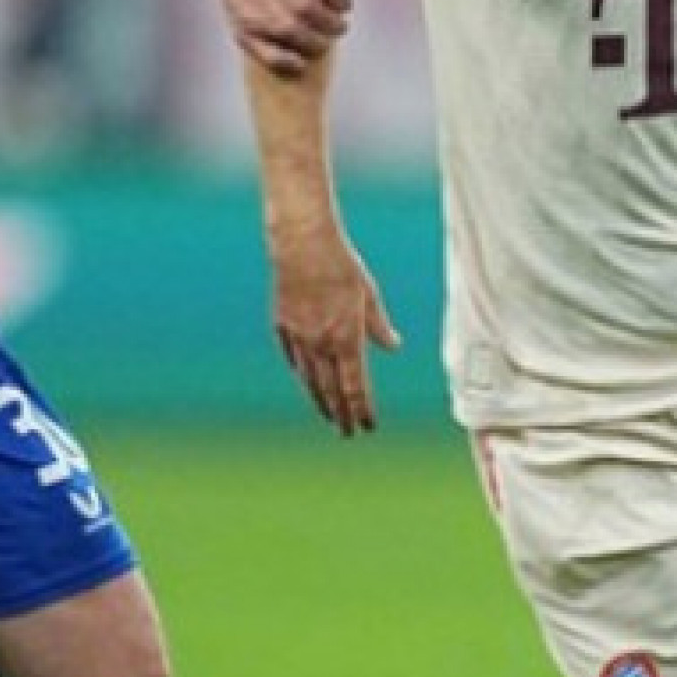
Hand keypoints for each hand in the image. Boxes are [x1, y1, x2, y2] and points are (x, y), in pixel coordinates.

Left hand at [204, 0, 349, 76]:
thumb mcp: (245, 34)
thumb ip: (273, 57)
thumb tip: (301, 67)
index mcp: (287, 26)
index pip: (322, 45)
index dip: (320, 43)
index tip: (316, 37)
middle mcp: (303, 5)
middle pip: (338, 26)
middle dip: (333, 26)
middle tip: (324, 20)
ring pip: (345, 2)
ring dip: (338, 4)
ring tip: (325, 1)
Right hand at [272, 232, 399, 434]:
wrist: (302, 244)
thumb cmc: (340, 265)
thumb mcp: (369, 295)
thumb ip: (379, 326)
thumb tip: (393, 346)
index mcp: (345, 338)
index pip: (355, 387)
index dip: (361, 410)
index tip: (368, 426)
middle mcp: (320, 343)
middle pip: (331, 390)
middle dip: (341, 414)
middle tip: (348, 433)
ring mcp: (298, 336)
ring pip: (310, 379)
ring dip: (321, 401)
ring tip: (329, 415)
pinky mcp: (282, 324)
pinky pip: (293, 358)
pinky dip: (303, 374)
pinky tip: (307, 381)